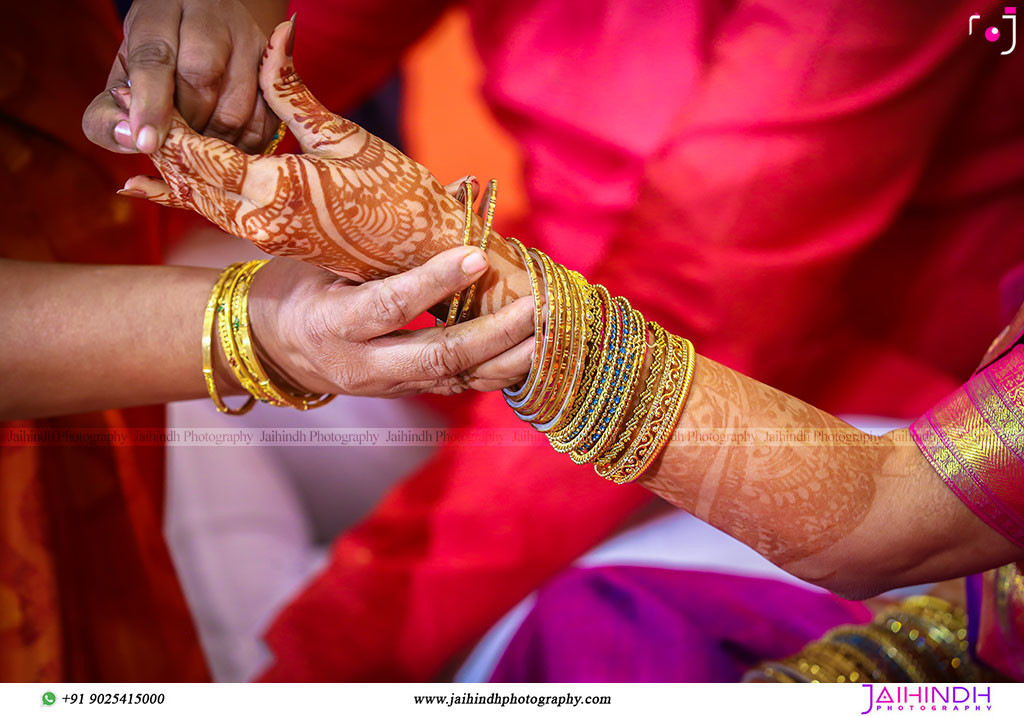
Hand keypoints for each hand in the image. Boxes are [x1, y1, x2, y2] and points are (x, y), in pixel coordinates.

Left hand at [82, 0, 286, 154]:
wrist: (209, 27)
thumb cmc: (158, 60)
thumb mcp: (124, 75)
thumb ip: (110, 109)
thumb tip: (132, 140)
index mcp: (161, 10)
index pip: (156, 56)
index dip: (150, 103)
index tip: (146, 142)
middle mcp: (211, 16)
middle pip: (201, 80)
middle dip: (185, 126)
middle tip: (175, 151)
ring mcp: (250, 41)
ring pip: (237, 105)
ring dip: (215, 141)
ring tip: (200, 155)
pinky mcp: (277, 70)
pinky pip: (265, 121)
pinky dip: (244, 145)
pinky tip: (227, 152)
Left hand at [118, 19, 480, 284]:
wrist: (425, 256)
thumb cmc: (399, 196)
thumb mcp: (346, 136)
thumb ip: (294, 90)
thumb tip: (276, 32)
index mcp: (275, 191)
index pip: (199, 153)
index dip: (165, 122)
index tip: (136, 93)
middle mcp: (260, 220)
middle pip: (189, 181)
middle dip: (157, 146)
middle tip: (125, 110)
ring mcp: (265, 236)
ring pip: (200, 201)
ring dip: (169, 171)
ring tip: (138, 143)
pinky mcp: (275, 242)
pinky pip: (220, 214)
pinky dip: (192, 194)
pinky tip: (167, 184)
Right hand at [250, 247, 534, 396]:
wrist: (274, 348)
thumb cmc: (300, 287)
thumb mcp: (326, 255)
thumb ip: (387, 233)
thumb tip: (462, 190)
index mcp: (334, 323)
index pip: (391, 305)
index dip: (436, 283)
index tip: (478, 256)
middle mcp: (363, 365)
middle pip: (439, 356)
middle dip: (493, 333)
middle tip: (535, 305)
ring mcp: (388, 386)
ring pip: (458, 379)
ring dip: (507, 358)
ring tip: (549, 333)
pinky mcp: (408, 392)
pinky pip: (460, 386)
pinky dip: (499, 371)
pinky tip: (532, 352)